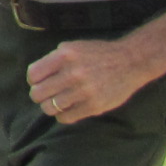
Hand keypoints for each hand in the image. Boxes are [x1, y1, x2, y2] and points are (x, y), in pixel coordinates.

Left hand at [25, 35, 158, 123]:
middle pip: (37, 94)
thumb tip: (35, 78)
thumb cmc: (99, 54)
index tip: (40, 82)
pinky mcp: (94, 106)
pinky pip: (66, 117)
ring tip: (58, 102)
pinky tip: (69, 108)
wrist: (132, 61)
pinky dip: (63, 115)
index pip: (33, 75)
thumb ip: (54, 60)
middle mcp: (73, 73)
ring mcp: (84, 91)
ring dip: (50, 106)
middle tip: (47, 94)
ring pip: (49, 108)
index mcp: (65, 55)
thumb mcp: (73, 47)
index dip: (34, 80)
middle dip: (39, 95)